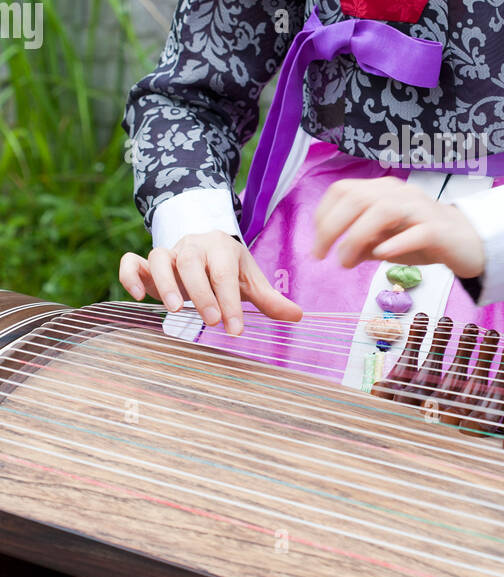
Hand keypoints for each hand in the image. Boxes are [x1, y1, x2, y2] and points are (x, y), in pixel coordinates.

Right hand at [118, 230, 301, 333]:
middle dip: (201, 292)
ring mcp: (168, 252)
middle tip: (211, 322)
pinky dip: (131, 276)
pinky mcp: (146, 263)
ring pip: (160, 258)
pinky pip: (131, 261)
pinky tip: (141, 298)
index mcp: (221, 248)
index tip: (235, 330)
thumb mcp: (249, 280)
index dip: (230, 301)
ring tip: (177, 312)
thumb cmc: (229, 268)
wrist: (205, 246)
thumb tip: (298, 315)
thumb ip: (269, 299)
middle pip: (192, 262)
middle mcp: (192, 246)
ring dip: (166, 283)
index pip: (224, 273)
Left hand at [311, 177, 484, 277]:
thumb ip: (363, 245)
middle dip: (332, 227)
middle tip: (322, 255)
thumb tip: (340, 255)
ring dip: (357, 236)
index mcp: (383, 191)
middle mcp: (400, 193)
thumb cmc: (423, 240)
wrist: (468, 242)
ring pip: (383, 210)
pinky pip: (417, 231)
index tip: (318, 244)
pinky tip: (382, 255)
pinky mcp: (439, 229)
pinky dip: (396, 241)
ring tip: (345, 262)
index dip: (324, 215)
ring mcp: (421, 209)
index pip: (344, 190)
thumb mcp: (385, 243)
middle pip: (357, 197)